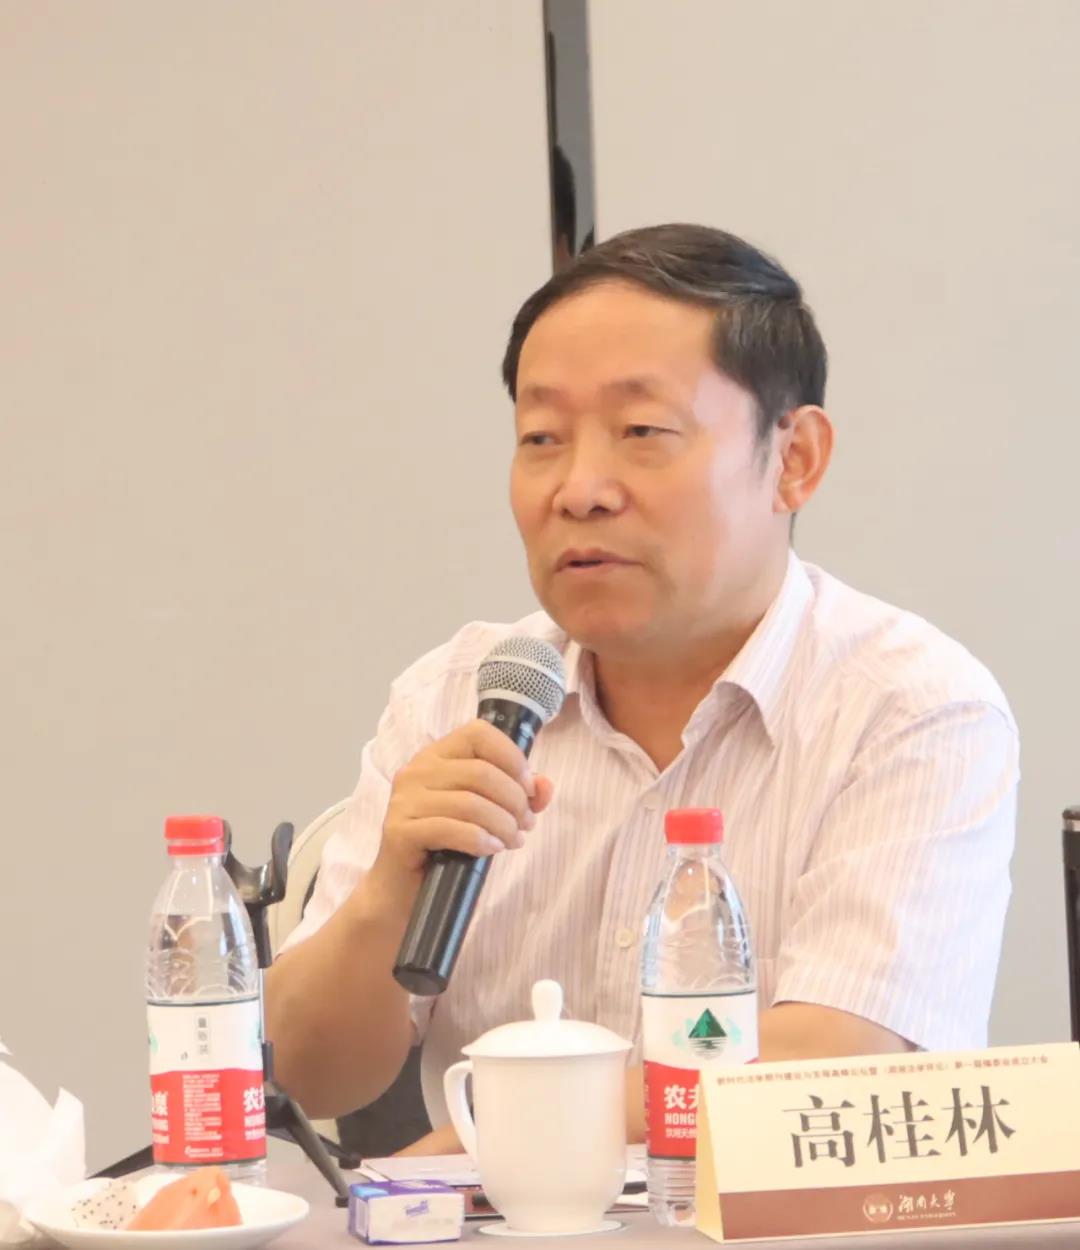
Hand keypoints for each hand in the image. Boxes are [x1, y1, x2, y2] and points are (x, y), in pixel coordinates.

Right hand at [369, 719, 553, 900]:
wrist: (402, 890)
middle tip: (525, 825)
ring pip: (471, 803)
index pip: (479, 733)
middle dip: (514, 801)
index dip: (512, 758)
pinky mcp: (400, 831)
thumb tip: (544, 786)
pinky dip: (480, 840)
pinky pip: (452, 829)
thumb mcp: (487, 814)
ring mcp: (404, 800)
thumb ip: (518, 795)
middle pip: (481, 772)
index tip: (528, 788)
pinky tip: (491, 850)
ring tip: (512, 841)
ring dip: (503, 824)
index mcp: (436, 755)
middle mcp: (416, 770)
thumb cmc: (447, 845)